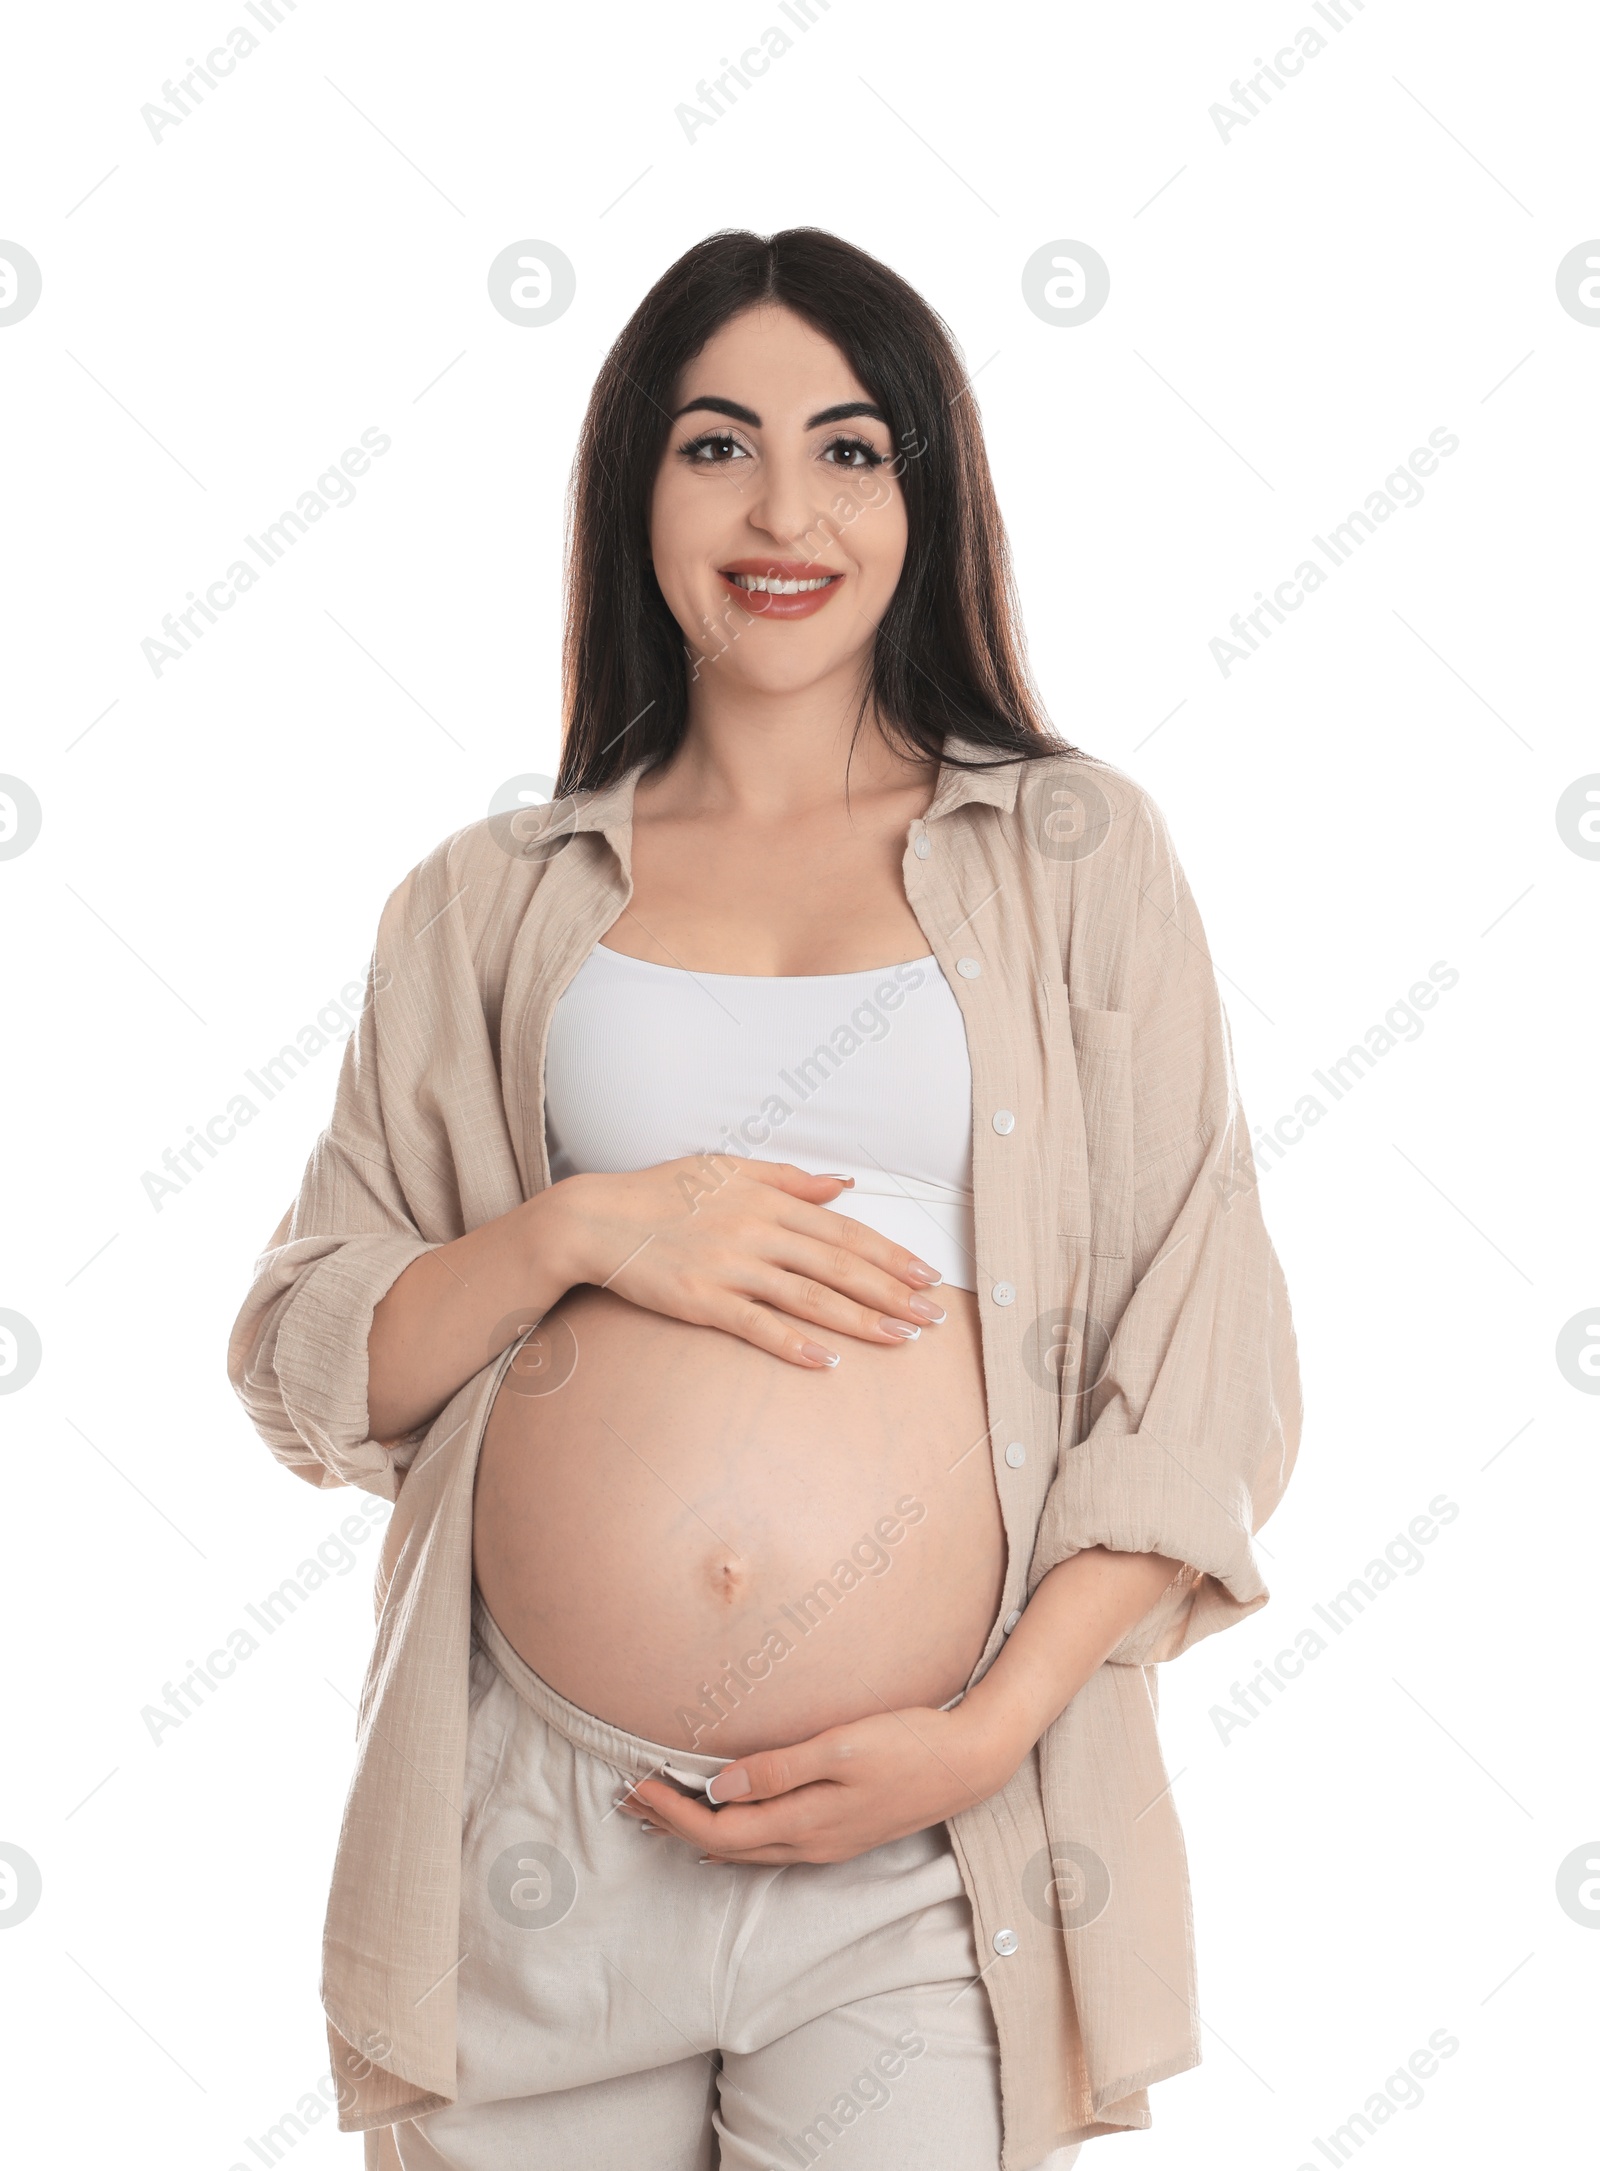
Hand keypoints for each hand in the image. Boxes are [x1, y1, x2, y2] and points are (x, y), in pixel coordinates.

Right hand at [550, 1156, 945, 1367]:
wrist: (595, 1219)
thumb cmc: (663, 1191)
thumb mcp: (727, 1168)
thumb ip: (789, 1178)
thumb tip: (844, 1184)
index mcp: (766, 1198)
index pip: (843, 1230)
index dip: (890, 1254)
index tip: (927, 1275)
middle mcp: (754, 1230)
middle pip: (838, 1264)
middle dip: (892, 1291)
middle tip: (934, 1315)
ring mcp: (728, 1267)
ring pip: (808, 1297)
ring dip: (860, 1319)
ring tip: (901, 1338)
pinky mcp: (701, 1300)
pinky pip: (757, 1326)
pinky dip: (795, 1344)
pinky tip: (829, 1361)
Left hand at [613, 1701, 1019, 1863]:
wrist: (970, 1764)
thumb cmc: (909, 1745)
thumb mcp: (843, 1746)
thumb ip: (780, 1769)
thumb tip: (720, 1787)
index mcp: (806, 1823)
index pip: (720, 1828)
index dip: (673, 1812)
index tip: (635, 1788)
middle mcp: (811, 1843)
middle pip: (726, 1845)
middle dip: (674, 1825)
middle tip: (629, 1801)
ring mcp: (827, 1843)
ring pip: (748, 1849)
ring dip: (701, 1831)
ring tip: (663, 1814)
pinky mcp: (840, 1833)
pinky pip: (772, 1845)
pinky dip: (736, 1836)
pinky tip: (728, 1826)